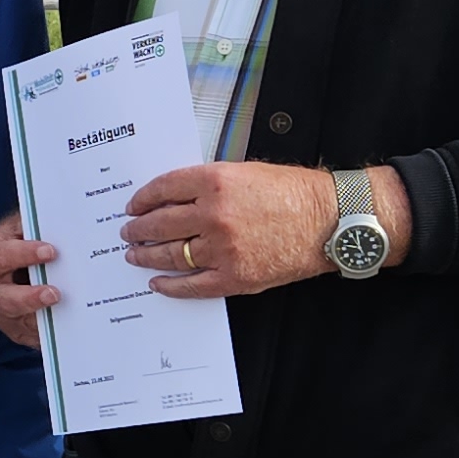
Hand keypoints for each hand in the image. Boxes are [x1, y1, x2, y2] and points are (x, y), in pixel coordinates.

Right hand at [0, 213, 58, 349]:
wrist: (13, 265)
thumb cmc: (19, 241)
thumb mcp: (20, 227)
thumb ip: (33, 225)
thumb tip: (60, 221)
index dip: (24, 254)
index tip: (51, 251)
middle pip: (4, 299)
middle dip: (29, 297)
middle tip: (55, 293)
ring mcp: (0, 314)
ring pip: (19, 322)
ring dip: (42, 317)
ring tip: (64, 310)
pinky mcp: (17, 331)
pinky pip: (34, 336)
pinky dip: (51, 331)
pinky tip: (69, 323)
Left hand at [124, 161, 408, 298]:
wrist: (331, 221)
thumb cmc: (295, 193)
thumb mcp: (246, 172)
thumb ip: (209, 183)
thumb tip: (175, 196)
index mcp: (216, 182)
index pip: (163, 189)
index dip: (142, 198)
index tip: (133, 205)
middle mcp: (214, 215)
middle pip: (159, 224)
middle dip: (137, 229)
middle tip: (127, 232)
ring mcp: (222, 249)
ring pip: (169, 255)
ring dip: (146, 256)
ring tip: (135, 255)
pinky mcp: (235, 277)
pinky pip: (191, 285)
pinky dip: (170, 286)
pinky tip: (158, 283)